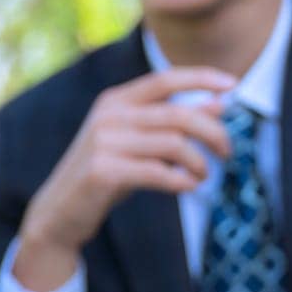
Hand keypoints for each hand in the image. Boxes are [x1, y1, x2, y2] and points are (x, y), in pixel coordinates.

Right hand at [13, 67, 236, 291]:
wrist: (58, 212)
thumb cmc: (104, 175)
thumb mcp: (136, 142)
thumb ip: (170, 122)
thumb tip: (220, 104)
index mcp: (114, 101)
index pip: (165, 79)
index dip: (201, 78)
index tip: (233, 86)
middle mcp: (107, 117)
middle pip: (178, 115)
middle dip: (213, 133)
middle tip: (227, 152)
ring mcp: (103, 144)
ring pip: (173, 144)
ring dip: (198, 162)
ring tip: (203, 176)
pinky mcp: (102, 172)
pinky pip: (157, 172)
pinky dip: (181, 180)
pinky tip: (187, 187)